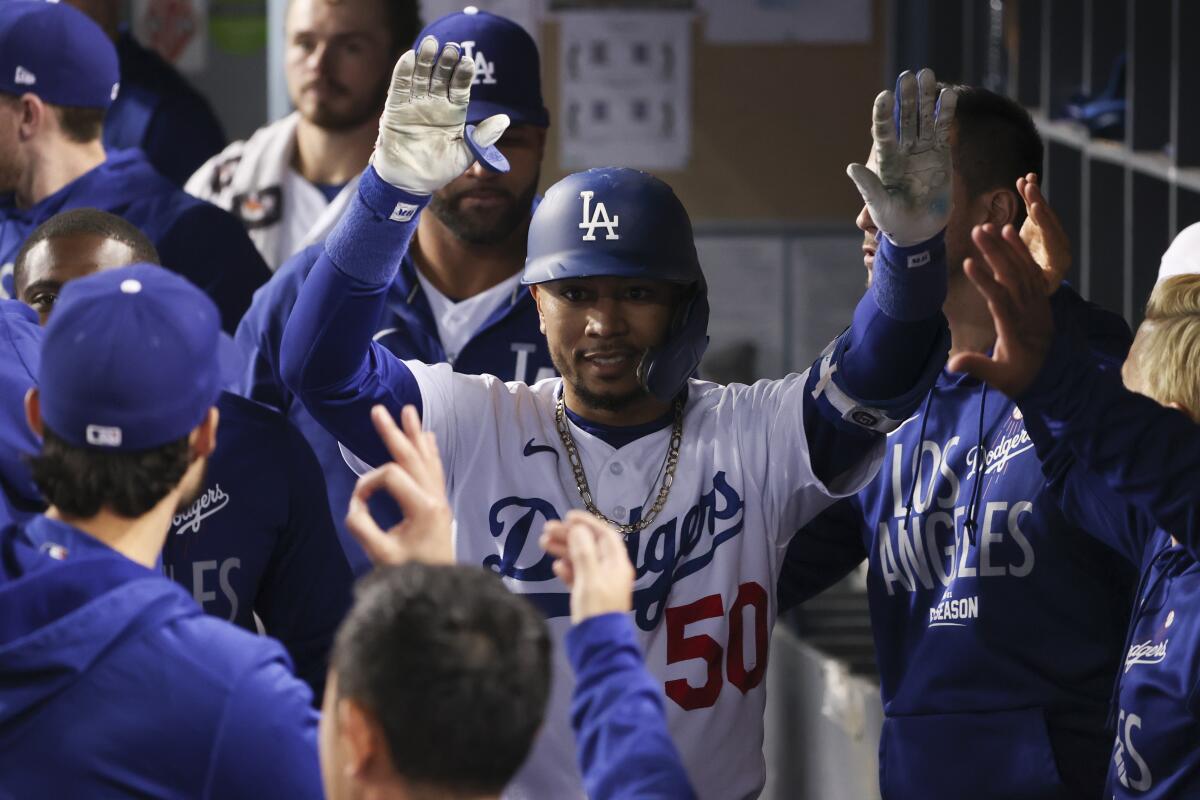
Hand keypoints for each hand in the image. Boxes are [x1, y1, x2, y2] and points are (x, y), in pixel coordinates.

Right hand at [345, 404, 453, 564]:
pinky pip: (435, 470)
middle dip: (393, 432)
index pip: (389, 475)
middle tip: (378, 410)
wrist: (440, 591)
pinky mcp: (440, 505)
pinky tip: (428, 437)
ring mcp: (440, 500)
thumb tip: (356, 505)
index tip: (356, 503)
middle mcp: (435, 498)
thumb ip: (362, 527)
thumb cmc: (411, 575)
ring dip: (415, 435)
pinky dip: (429, 451)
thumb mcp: (380, 555)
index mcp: (423, 507)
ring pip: (426, 459)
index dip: (367, 483)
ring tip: (408, 411)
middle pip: (411, 457)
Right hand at [373, 36, 509, 194]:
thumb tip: (505, 119)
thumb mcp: (466, 154)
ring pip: (420, 77)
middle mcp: (435, 105)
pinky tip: (409, 57)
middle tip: (451, 47)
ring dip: (424, 61)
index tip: (468, 62)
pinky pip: (399, 88)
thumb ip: (483, 137)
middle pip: (440, 77)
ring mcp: (415, 105)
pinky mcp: (396, 110)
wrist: (411, 183)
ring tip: (430, 44)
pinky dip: (403, 73)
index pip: (459, 88)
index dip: (463, 75)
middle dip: (445, 62)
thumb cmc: (440, 170)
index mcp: (453, 113)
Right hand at [540, 511, 634, 624]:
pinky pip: (579, 576)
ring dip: (564, 550)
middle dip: (569, 535)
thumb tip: (578, 529)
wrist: (598, 645)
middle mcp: (611, 570)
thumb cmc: (596, 609)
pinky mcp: (590, 596)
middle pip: (590, 545)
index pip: (604, 534)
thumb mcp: (589, 578)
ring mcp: (601, 583)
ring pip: (582, 560)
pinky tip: (556, 566)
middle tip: (546, 529)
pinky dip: (568, 568)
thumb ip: (583, 552)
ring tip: (543, 543)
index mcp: (617, 563)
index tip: (567, 516)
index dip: (587, 522)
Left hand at [847, 69, 956, 246]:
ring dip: (926, 98)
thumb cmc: (893, 220)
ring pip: (923, 119)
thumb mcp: (879, 205)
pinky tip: (948, 95)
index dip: (883, 114)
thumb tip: (850, 167)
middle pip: (904, 119)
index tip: (884, 95)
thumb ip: (868, 186)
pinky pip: (942, 130)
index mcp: (885, 160)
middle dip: (906, 98)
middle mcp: (903, 150)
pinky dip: (945, 113)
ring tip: (928, 74)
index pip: (882, 132)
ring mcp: (922, 150)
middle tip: (908, 75)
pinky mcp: (940, 154)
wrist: (918, 230)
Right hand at [947, 224, 1054, 396]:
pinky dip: (1022, 252)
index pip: (1000, 301)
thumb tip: (950, 365)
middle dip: (995, 253)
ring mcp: (1038, 303)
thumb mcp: (999, 378)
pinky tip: (1011, 234)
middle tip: (977, 231)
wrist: (1053, 378)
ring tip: (992, 226)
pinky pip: (1033, 271)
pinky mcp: (1041, 298)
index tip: (967, 262)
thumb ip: (977, 367)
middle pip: (1012, 277)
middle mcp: (1030, 312)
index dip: (984, 281)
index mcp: (1016, 330)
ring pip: (1024, 270)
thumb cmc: (1020, 377)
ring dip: (1008, 247)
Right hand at [1017, 173, 1070, 293]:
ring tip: (1025, 181)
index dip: (1043, 222)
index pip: (1052, 237)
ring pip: (1043, 213)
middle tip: (1030, 189)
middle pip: (1050, 221)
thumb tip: (1021, 268)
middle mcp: (1058, 244)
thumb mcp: (1036, 290)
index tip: (1034, 208)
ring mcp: (1049, 233)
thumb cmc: (1034, 294)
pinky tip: (1026, 179)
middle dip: (1038, 204)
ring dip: (1033, 196)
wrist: (1039, 291)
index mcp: (1059, 260)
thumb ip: (1031, 278)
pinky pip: (1036, 209)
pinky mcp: (1040, 227)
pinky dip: (1031, 195)